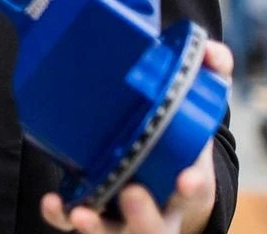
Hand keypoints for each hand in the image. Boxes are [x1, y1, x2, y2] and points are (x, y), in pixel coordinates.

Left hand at [39, 41, 233, 233]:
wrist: (163, 172)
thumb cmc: (180, 138)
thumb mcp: (200, 108)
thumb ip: (212, 75)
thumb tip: (210, 51)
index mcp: (187, 185)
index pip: (194, 191)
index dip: (191, 187)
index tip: (186, 178)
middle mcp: (158, 208)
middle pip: (154, 226)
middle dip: (143, 214)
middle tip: (131, 191)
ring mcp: (124, 216)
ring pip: (114, 233)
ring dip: (97, 226)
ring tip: (81, 212)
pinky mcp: (95, 213)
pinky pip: (75, 223)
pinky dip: (62, 216)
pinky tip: (54, 202)